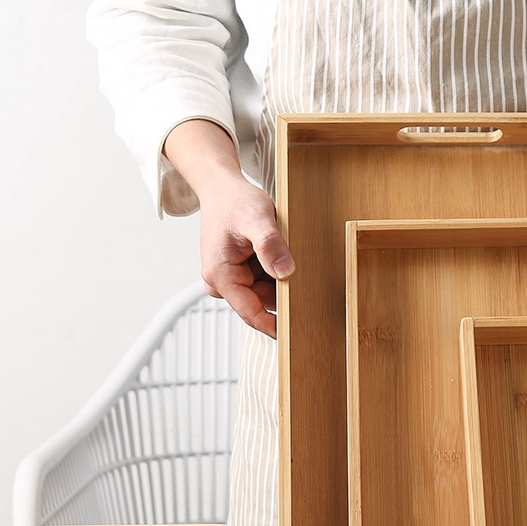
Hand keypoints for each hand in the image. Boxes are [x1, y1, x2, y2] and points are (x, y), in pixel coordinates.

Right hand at [198, 177, 293, 338]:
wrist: (222, 188)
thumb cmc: (234, 201)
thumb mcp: (256, 218)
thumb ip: (269, 245)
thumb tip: (284, 272)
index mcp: (221, 276)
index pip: (251, 313)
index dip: (275, 326)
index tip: (298, 335)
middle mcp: (222, 282)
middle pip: (261, 304)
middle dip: (283, 296)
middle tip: (306, 283)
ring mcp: (231, 279)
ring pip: (265, 294)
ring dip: (280, 282)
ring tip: (289, 259)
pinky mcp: (240, 274)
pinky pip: (264, 283)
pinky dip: (276, 273)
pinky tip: (282, 258)